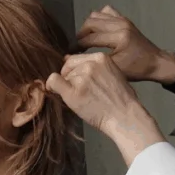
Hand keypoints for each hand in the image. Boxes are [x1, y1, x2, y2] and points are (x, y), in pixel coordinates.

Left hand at [46, 53, 165, 165]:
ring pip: (62, 76)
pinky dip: (51, 86)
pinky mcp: (73, 91)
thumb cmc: (120, 99)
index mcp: (101, 57)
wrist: (124, 116)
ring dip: (66, 87)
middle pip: (67, 67)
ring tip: (81, 98)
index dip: (73, 70)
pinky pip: (53, 81)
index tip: (77, 81)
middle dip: (68, 78)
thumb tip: (67, 59)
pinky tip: (55, 92)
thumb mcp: (112, 73)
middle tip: (78, 91)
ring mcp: (81, 77)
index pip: (75, 59)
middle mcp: (90, 65)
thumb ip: (94, 66)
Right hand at [76, 5, 174, 84]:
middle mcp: (120, 24)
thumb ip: (93, 60)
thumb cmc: (136, 69)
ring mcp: (123, 20)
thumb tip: (71, 57)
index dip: (77, 46)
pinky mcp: (125, 19)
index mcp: (119, 37)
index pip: (90, 38)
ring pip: (96, 15)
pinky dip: (99, 19)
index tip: (70, 53)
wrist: (156, 62)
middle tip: (77, 46)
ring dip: (88, 26)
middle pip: (90, 23)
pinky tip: (97, 30)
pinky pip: (106, 11)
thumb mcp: (113, 68)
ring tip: (86, 38)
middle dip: (80, 35)